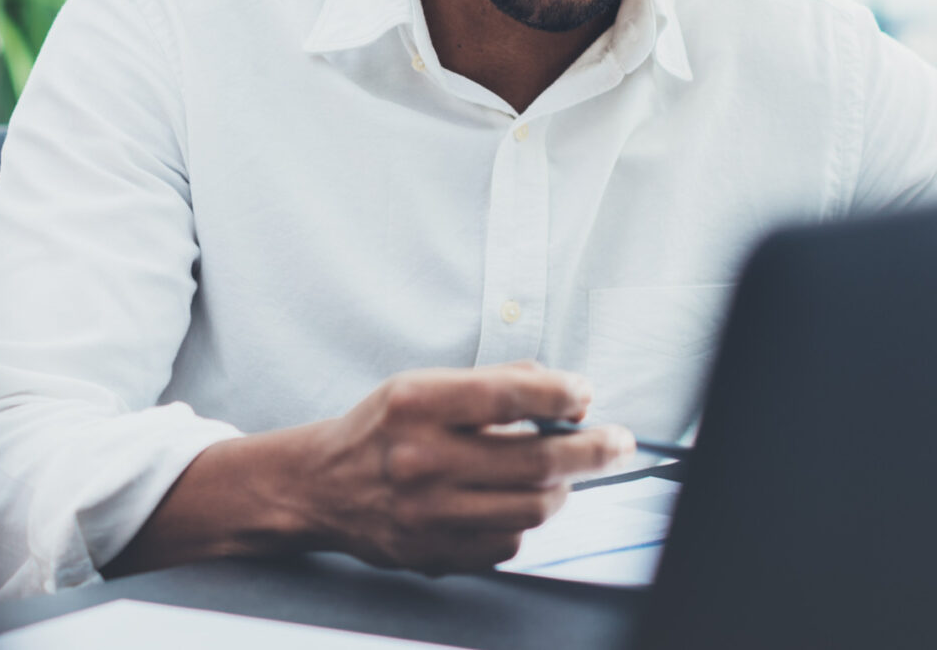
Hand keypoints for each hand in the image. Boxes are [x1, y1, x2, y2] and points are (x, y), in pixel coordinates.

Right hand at [297, 361, 633, 573]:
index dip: (563, 394)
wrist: (319, 487)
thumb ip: (496, 381)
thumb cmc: (383, 428)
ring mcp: (425, 514)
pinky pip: (508, 542)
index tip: (587, 396)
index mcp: (417, 404)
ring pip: (532, 506)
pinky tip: (518, 500)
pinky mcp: (431, 554)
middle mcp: (419, 460)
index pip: (510, 396)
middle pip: (535, 460)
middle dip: (592, 450)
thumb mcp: (426, 384)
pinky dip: (525, 519)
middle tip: (617, 442)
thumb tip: (567, 391)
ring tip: (565, 471)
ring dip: (563, 487)